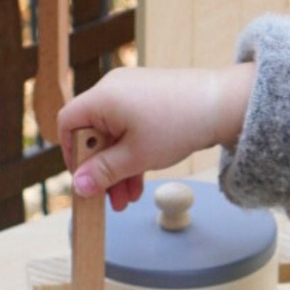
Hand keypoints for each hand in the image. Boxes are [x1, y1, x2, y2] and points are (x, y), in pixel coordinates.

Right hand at [58, 65, 256, 210]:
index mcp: (102, 97)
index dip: (71, 155)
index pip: (68, 123)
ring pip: (113, 136)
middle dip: (101, 170)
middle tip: (110, 200)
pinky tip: (139, 182)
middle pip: (92, 133)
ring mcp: (131, 92)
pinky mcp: (148, 98)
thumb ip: (104, 172)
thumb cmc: (178, 125)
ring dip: (118, 168)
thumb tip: (78, 186)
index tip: (83, 180)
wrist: (221, 104)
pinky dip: (132, 154)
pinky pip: (129, 129)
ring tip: (128, 199)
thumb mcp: (136, 157)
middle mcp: (112, 89)